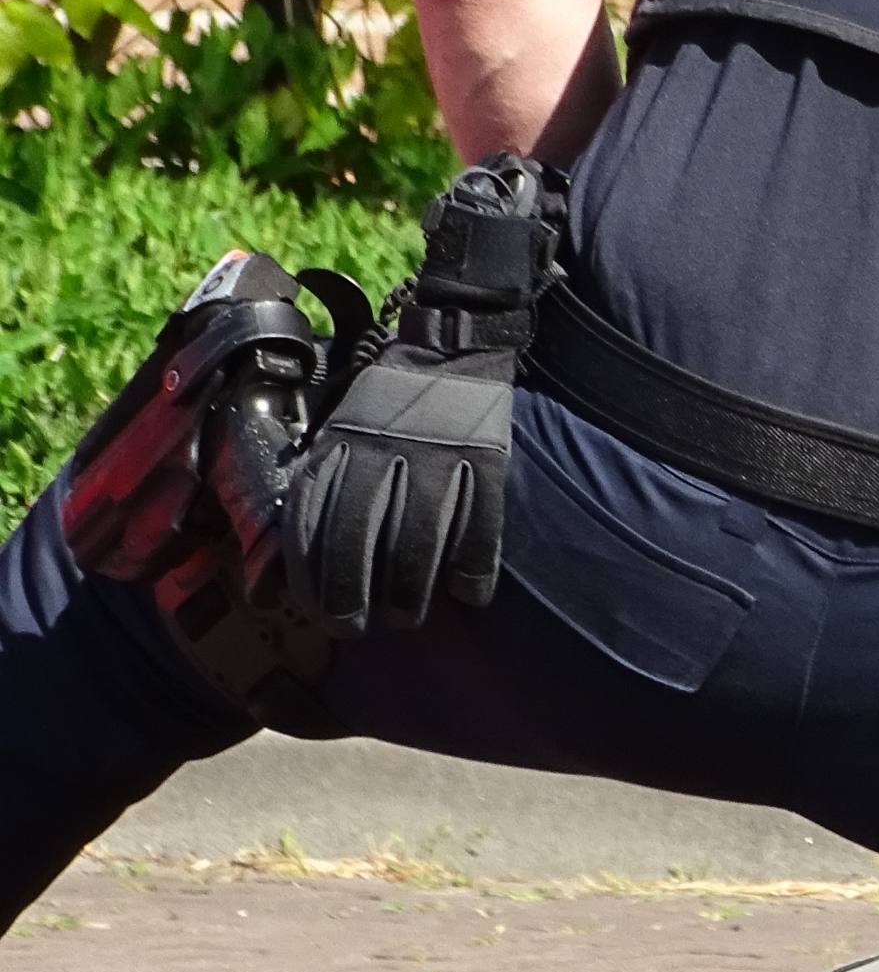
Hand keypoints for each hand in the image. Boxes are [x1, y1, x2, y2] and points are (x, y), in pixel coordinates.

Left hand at [283, 353, 516, 633]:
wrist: (451, 345)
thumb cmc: (388, 399)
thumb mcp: (339, 425)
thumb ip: (325, 475)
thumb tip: (299, 547)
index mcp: (341, 445)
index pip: (314, 524)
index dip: (310, 578)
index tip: (312, 610)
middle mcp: (382, 452)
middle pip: (358, 541)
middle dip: (350, 598)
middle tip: (355, 627)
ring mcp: (437, 456)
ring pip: (416, 544)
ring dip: (409, 593)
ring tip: (406, 616)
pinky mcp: (485, 458)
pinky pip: (479, 527)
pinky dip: (472, 569)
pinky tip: (467, 594)